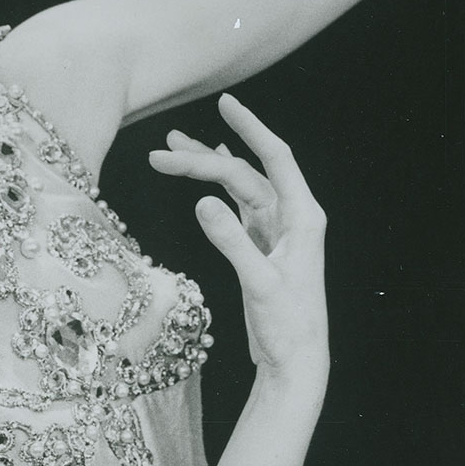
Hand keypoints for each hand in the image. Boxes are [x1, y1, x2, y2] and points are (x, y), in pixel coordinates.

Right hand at [147, 94, 328, 378]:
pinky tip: (209, 169)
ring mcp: (277, 230)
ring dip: (208, 167)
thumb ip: (232, 241)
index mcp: (303, 217)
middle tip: (161, 152)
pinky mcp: (263, 245)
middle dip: (203, 159)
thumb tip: (202, 201)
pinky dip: (220, 185)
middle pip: (245, 173)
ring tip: (172, 148)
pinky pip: (240, 203)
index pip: (275, 158)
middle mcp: (293, 217)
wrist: (296, 362)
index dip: (251, 127)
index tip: (226, 103)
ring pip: (239, 186)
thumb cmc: (287, 327)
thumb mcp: (259, 283)